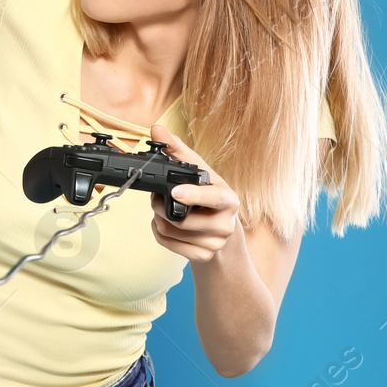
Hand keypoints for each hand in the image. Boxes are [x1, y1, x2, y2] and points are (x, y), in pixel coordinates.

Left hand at [146, 124, 240, 264]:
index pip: (214, 199)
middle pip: (183, 220)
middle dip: (161, 206)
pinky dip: (159, 233)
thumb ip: (179, 151)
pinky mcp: (203, 256)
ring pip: (171, 232)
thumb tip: (157, 129)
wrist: (221, 230)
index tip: (175, 192)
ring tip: (164, 209)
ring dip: (158, 219)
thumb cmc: (208, 196)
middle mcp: (226, 224)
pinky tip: (166, 224)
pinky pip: (168, 244)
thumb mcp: (200, 173)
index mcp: (229, 199)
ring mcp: (215, 243)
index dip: (194, 196)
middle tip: (158, 196)